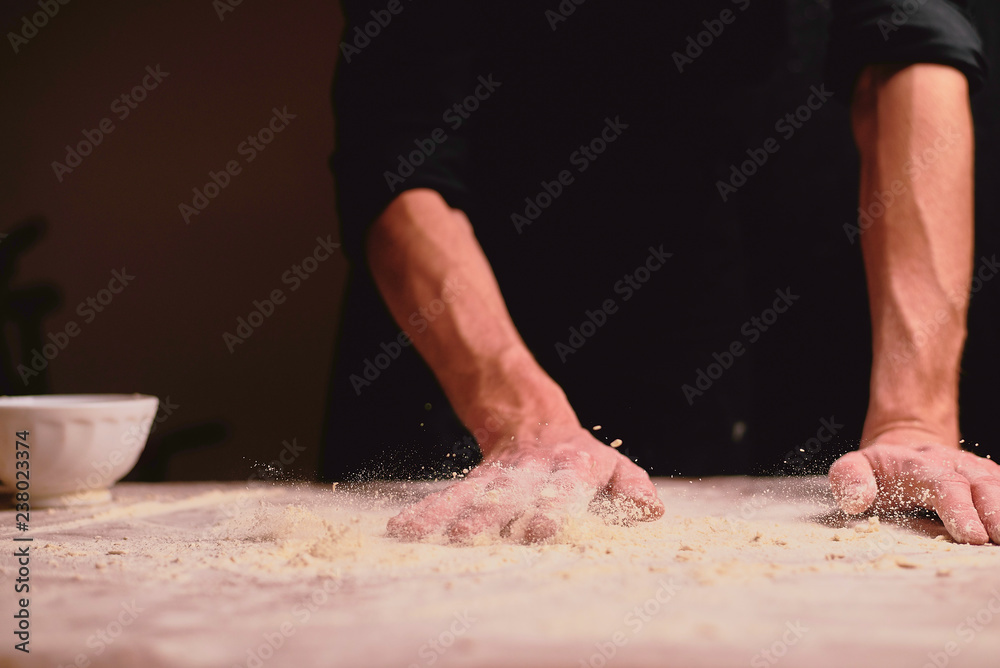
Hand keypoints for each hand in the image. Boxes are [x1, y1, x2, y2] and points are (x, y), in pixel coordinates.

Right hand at [386, 423, 663, 542]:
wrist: (531, 419)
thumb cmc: (581, 457)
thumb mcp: (611, 467)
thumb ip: (631, 488)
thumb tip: (652, 512)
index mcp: (568, 470)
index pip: (560, 490)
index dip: (549, 509)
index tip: (536, 530)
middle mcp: (530, 474)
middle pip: (509, 495)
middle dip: (490, 515)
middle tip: (471, 533)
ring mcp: (499, 478)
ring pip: (473, 495)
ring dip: (450, 514)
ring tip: (428, 532)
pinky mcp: (476, 483)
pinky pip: (450, 496)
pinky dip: (427, 512)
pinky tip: (403, 528)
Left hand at [829, 440, 999, 544]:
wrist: (907, 448)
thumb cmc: (880, 471)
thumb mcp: (853, 467)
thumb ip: (848, 479)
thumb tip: (856, 501)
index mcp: (919, 464)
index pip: (943, 484)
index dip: (959, 508)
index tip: (972, 536)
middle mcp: (954, 464)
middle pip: (981, 484)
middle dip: (995, 512)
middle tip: (997, 541)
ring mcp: (976, 472)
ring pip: (999, 485)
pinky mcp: (990, 481)